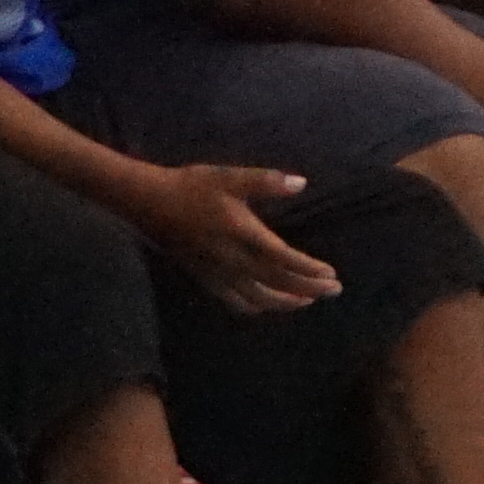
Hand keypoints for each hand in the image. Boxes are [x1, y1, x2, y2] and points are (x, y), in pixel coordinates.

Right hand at [135, 158, 335, 315]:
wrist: (148, 202)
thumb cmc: (192, 186)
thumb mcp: (230, 177)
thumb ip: (267, 181)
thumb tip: (301, 183)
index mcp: (242, 234)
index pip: (283, 259)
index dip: (309, 269)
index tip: (331, 274)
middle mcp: (232, 260)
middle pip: (277, 282)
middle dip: (309, 289)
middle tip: (335, 291)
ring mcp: (217, 273)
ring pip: (258, 298)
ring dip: (286, 302)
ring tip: (308, 301)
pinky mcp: (204, 278)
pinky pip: (234, 301)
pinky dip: (256, 307)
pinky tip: (267, 305)